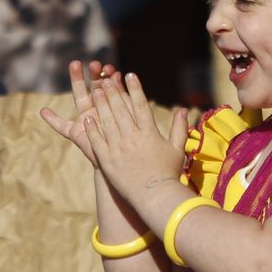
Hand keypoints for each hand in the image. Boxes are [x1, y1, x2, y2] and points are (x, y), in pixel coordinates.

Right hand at [40, 60, 120, 164]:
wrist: (122, 164)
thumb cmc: (130, 142)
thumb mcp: (128, 116)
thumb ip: (123, 97)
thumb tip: (120, 75)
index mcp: (112, 106)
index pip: (109, 86)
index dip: (108, 76)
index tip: (110, 67)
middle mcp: (97, 109)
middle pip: (93, 87)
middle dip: (93, 73)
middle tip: (94, 62)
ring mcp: (85, 119)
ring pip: (79, 95)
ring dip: (77, 79)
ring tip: (75, 63)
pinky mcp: (76, 133)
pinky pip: (61, 126)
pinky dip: (52, 120)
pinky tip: (43, 111)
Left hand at [83, 73, 187, 202]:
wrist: (154, 197)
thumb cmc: (168, 173)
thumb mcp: (177, 148)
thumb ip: (179, 127)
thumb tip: (184, 109)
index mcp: (150, 133)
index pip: (141, 105)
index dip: (135, 89)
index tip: (129, 75)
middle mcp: (133, 137)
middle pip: (121, 109)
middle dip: (113, 92)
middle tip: (106, 79)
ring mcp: (119, 148)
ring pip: (107, 121)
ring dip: (101, 105)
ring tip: (95, 91)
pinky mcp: (108, 160)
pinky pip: (98, 141)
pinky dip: (93, 129)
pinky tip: (87, 118)